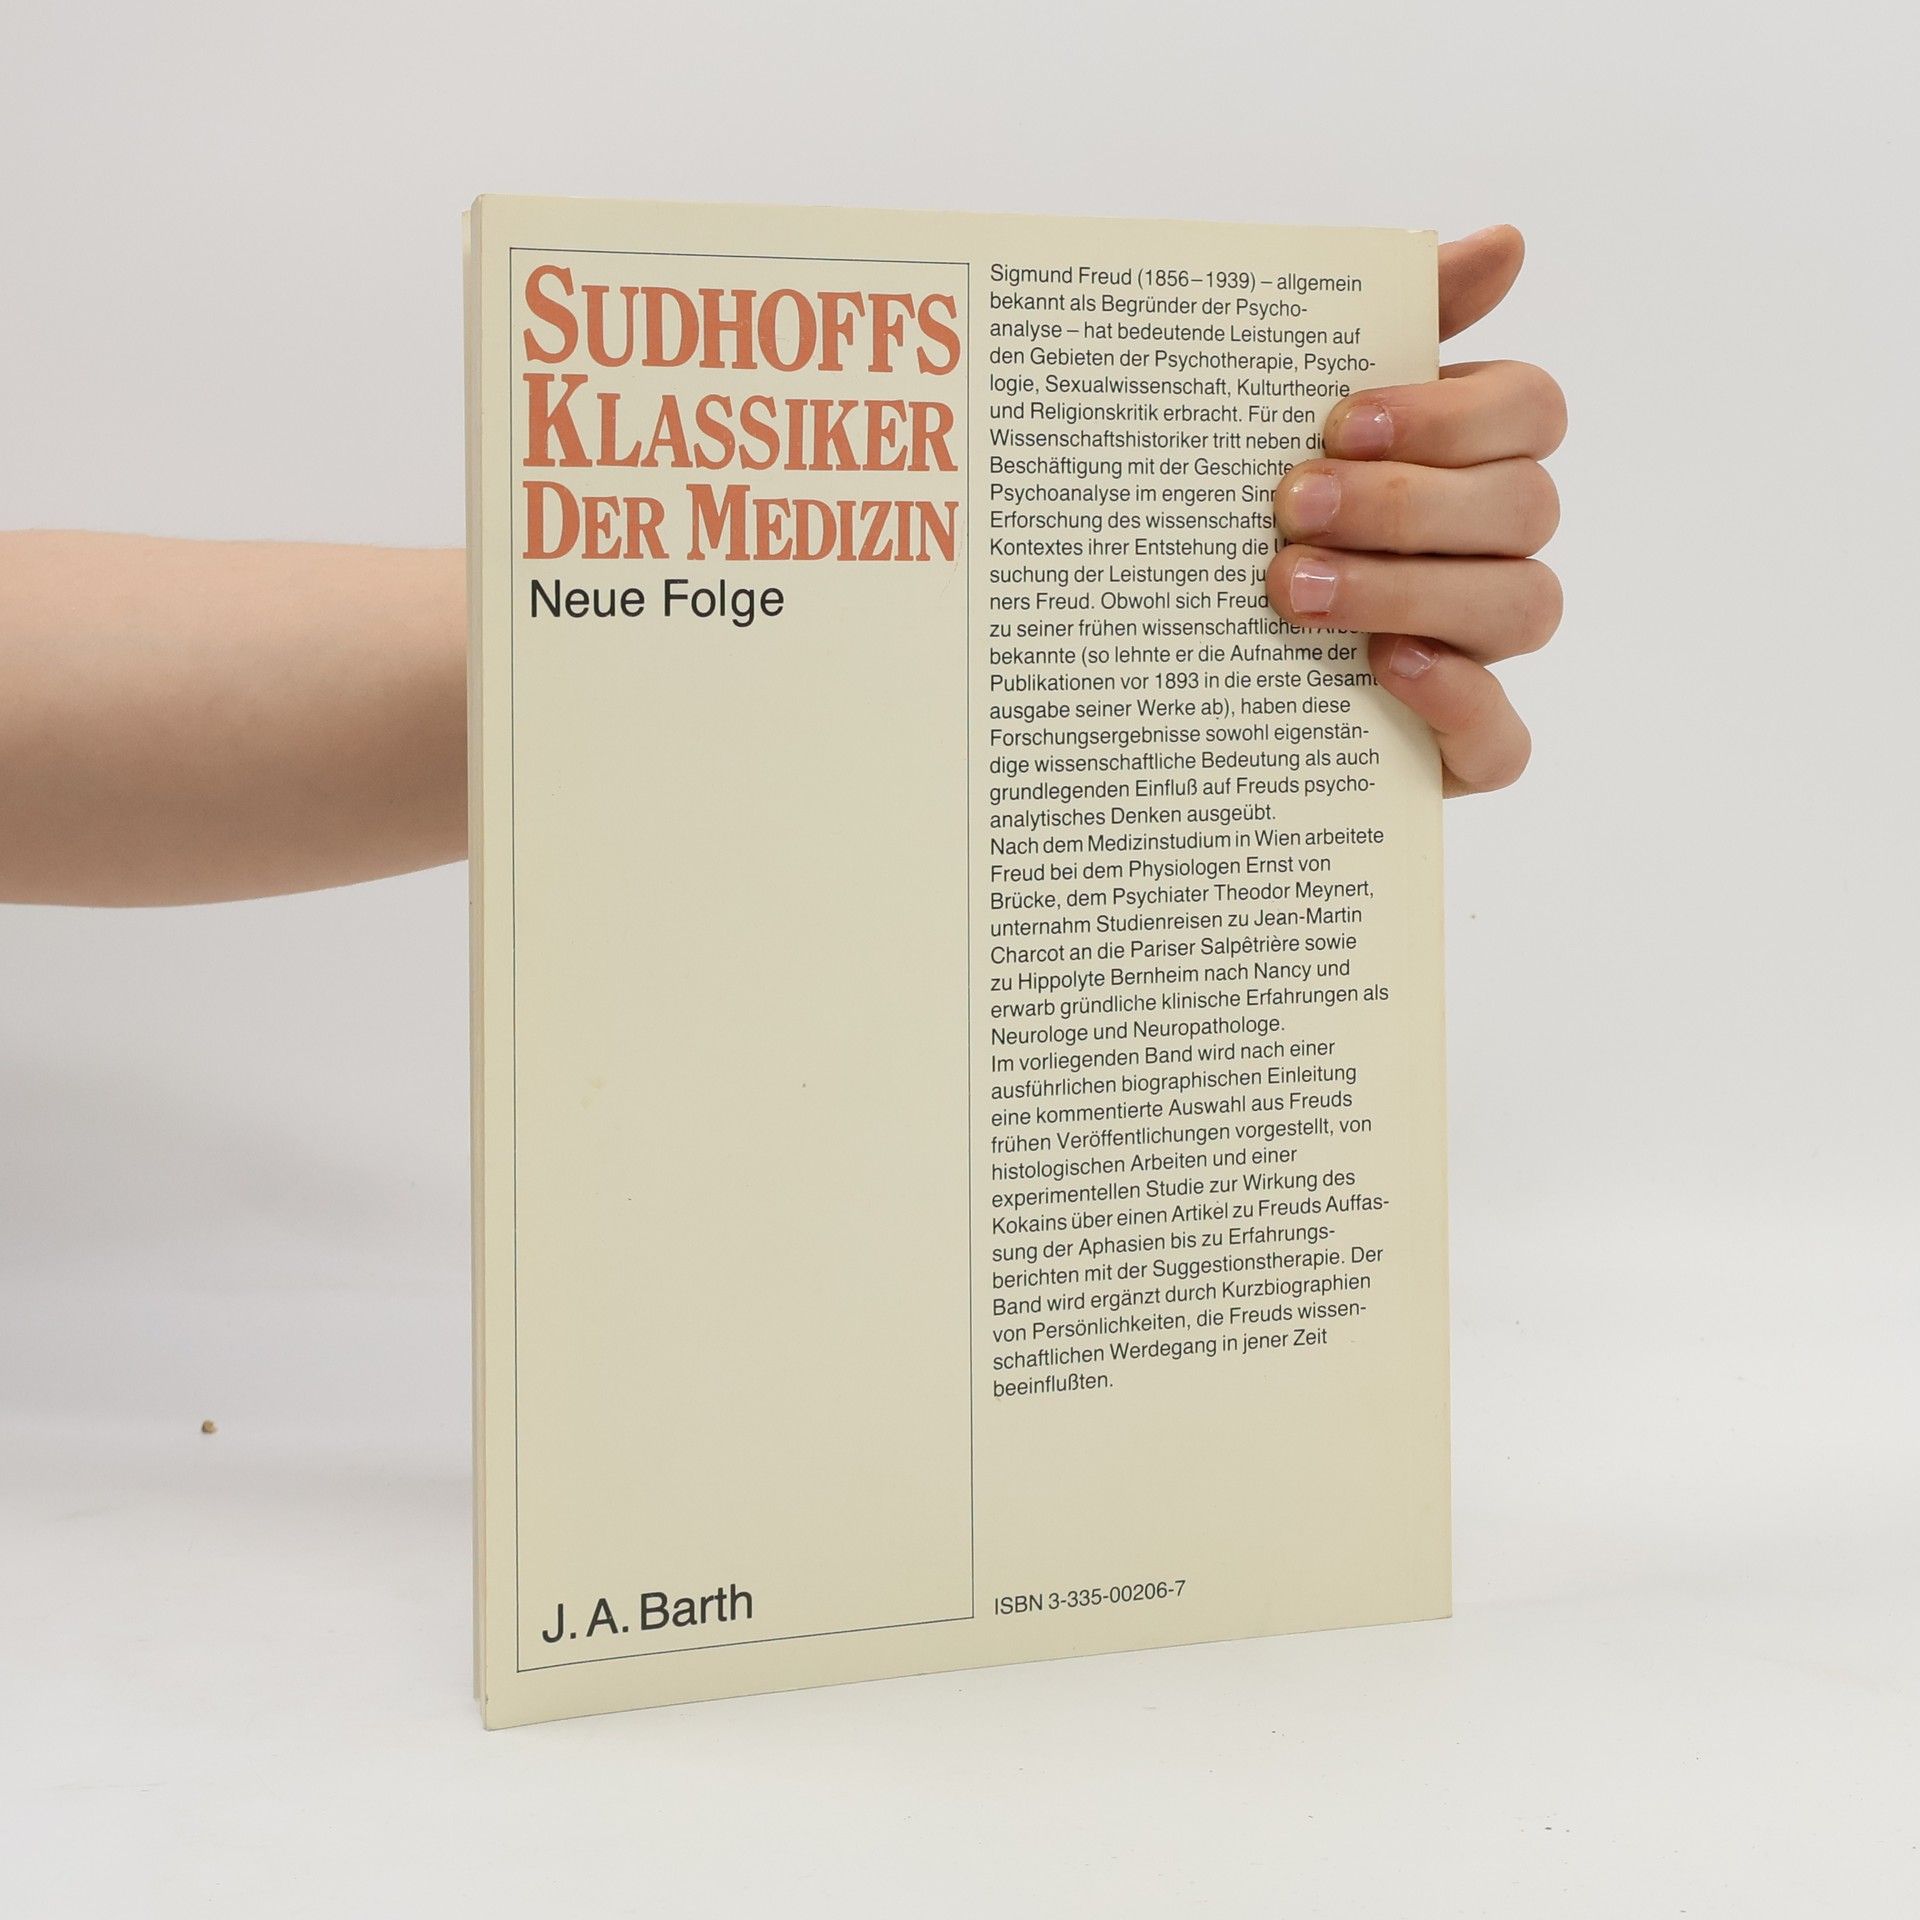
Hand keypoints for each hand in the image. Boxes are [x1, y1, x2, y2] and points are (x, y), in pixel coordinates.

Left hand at [1266, 225, 1563, 795]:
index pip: (1531, 409)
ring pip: (1524, 607)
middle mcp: (1490, 549)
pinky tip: (1381, 668)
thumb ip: (1389, 320)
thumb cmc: (1241, 516)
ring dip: (1409, 588)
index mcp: (1465, 456)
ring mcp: (1481, 650)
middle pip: (1525, 507)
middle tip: (1289, 507)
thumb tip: (1507, 243)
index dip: (1451, 412)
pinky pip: (1504, 739)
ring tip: (1290, 590)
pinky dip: (1456, 702)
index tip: (1336, 420)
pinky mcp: (1455, 749)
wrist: (1156, 660)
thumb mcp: (1281, 413)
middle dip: (1406, 503)